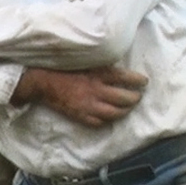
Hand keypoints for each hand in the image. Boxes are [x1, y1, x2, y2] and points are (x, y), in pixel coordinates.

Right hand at [16, 65, 147, 126]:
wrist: (41, 82)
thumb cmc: (62, 68)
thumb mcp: (84, 62)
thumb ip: (101, 67)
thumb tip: (118, 70)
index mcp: (98, 74)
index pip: (125, 78)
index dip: (138, 81)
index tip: (144, 81)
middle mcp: (97, 91)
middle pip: (125, 99)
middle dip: (135, 98)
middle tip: (137, 97)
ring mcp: (89, 106)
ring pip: (116, 113)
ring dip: (125, 111)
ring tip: (127, 108)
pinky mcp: (81, 116)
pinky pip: (100, 122)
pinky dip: (107, 120)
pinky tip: (109, 116)